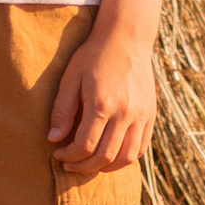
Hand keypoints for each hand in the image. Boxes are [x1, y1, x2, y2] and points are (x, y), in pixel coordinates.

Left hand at [48, 22, 155, 170]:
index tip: (59, 154)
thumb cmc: (94, 56)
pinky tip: (111, 154)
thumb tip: (53, 139)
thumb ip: (62, 110)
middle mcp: (125, 113)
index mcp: (102, 104)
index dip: (69, 156)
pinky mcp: (151, 114)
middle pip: (105, 156)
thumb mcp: (71, 78)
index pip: (85, 146)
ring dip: (106, 167)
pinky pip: (141, 147)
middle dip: (84, 166)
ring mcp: (141, 115)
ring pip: (127, 157)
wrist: (127, 38)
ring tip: (90, 163)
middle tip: (70, 164)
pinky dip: (126, 158)